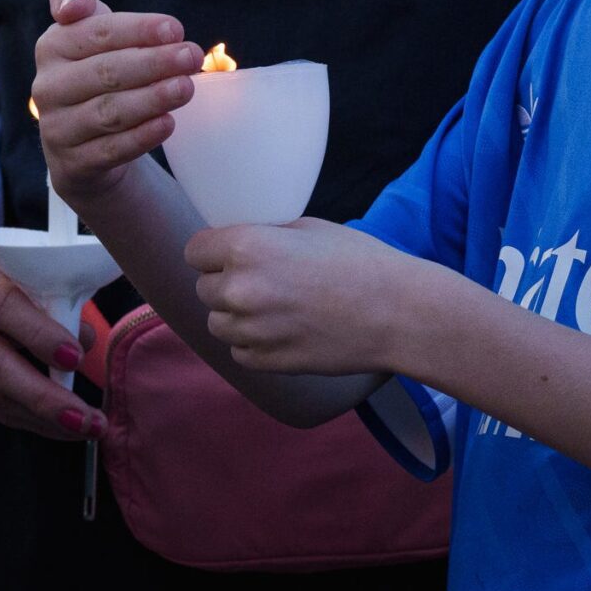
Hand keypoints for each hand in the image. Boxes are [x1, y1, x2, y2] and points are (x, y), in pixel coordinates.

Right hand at [0, 248, 99, 440]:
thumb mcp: (6, 271)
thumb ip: (45, 297)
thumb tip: (85, 338)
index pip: (0, 305)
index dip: (38, 333)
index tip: (75, 357)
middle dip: (44, 396)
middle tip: (87, 417)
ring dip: (43, 418)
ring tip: (86, 426)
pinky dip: (27, 421)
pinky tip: (57, 427)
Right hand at [33, 0, 202, 211]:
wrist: (82, 144)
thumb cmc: (95, 74)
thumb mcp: (87, 34)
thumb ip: (79, 2)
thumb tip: (76, 4)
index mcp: (51, 47)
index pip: (95, 33)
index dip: (136, 29)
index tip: (175, 29)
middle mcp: (47, 87)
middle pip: (105, 71)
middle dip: (153, 62)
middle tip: (191, 56)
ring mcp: (56, 128)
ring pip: (109, 111)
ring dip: (152, 98)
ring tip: (186, 88)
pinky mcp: (72, 165)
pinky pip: (111, 149)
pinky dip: (142, 136)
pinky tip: (168, 124)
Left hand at [187, 218, 413, 375]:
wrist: (397, 313)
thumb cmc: (360, 262)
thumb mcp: (306, 228)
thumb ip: (263, 235)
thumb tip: (239, 241)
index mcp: (245, 247)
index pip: (194, 252)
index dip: (211, 252)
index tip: (225, 255)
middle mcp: (239, 290)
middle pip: (204, 288)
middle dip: (225, 283)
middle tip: (261, 281)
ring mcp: (251, 330)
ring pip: (218, 323)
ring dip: (236, 316)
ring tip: (274, 307)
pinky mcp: (267, 362)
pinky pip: (239, 351)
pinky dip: (254, 343)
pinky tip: (283, 330)